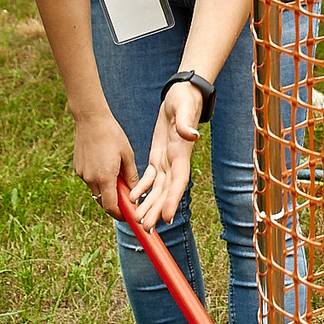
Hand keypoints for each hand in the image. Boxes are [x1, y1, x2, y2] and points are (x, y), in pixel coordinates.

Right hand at [73, 109, 138, 215]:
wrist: (90, 119)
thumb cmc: (113, 135)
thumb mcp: (127, 156)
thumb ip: (131, 177)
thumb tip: (136, 194)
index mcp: (105, 177)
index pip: (111, 207)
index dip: (120, 215)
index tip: (129, 216)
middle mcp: (90, 179)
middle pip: (103, 201)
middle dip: (114, 203)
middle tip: (127, 198)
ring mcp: (82, 174)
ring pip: (96, 191)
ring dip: (106, 190)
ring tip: (117, 176)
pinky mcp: (77, 169)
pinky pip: (89, 181)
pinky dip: (98, 180)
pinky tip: (105, 166)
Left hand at [134, 82, 203, 224]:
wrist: (182, 94)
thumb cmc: (185, 100)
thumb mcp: (184, 108)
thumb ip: (186, 123)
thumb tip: (190, 135)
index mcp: (182, 153)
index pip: (178, 182)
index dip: (172, 200)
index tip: (166, 217)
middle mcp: (176, 161)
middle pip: (166, 192)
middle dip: (156, 210)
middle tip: (147, 229)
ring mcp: (167, 160)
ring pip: (157, 188)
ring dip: (148, 204)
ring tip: (138, 221)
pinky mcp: (159, 156)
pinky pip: (149, 177)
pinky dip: (141, 188)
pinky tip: (132, 198)